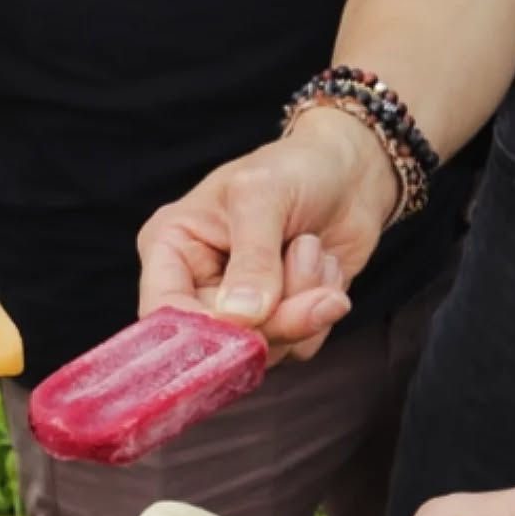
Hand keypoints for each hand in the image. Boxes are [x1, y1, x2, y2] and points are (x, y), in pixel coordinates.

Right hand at [136, 108, 398, 362]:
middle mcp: (196, 286)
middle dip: (275, 317)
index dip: (200, 332)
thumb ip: (252, 259)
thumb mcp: (264, 195)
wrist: (351, 170)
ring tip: (311, 248)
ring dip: (304, 304)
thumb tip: (241, 317)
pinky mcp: (279, 322)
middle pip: (220, 341)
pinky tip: (323, 267)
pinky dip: (323, 311)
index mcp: (171, 250)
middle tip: (314, 280)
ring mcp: (239, 310)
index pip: (163, 313)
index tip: (249, 326)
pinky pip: (299, 347)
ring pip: (264, 348)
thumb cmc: (296, 167)